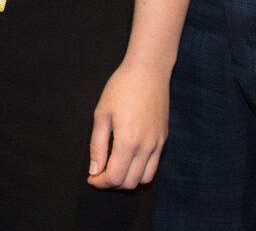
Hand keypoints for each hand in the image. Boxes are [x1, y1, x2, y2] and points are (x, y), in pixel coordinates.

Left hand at [86, 57, 169, 189]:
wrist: (148, 72)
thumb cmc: (121, 88)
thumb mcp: (101, 114)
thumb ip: (97, 145)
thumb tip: (95, 170)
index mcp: (127, 141)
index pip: (115, 177)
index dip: (101, 182)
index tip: (92, 178)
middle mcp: (146, 147)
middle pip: (129, 183)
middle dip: (112, 184)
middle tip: (100, 173)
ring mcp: (158, 144)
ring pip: (144, 179)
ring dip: (128, 180)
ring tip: (115, 169)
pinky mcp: (163, 139)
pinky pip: (154, 167)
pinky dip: (141, 171)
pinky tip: (129, 160)